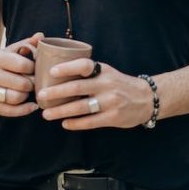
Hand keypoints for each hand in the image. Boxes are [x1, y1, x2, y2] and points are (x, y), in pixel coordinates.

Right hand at [0, 33, 42, 116]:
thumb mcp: (13, 50)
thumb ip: (28, 43)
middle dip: (32, 84)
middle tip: (34, 82)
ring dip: (27, 96)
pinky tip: (31, 105)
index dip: (34, 69)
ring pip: (16, 98)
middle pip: (22, 84)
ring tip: (28, 91)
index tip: (35, 69)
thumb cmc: (2, 61)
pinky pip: (10, 111)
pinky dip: (24, 110)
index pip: (23, 65)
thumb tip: (41, 36)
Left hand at [38, 59, 153, 129]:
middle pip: (78, 88)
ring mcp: (110, 102)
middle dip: (56, 93)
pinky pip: (90, 122)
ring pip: (81, 107)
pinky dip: (75, 123)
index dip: (67, 67)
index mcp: (103, 70)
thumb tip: (56, 72)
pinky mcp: (113, 118)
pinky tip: (64, 123)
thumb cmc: (119, 84)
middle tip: (41, 96)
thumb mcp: (107, 72)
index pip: (84, 65)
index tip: (51, 71)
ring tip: (47, 114)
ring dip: (61, 111)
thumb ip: (88, 72)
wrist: (147, 98)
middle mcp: (106, 85)